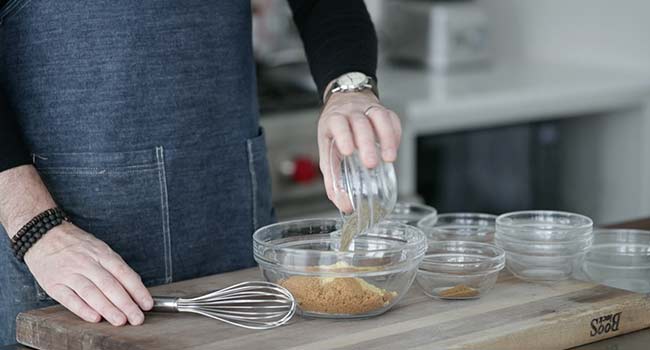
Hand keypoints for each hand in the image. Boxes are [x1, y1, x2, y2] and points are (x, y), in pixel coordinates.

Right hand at [24, 222, 153, 325]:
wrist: (43, 235)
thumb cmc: (77, 244)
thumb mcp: (99, 248)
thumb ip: (115, 266)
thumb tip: (135, 285)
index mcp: (102, 253)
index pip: (123, 273)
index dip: (137, 290)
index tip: (147, 304)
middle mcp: (87, 263)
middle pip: (109, 285)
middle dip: (126, 304)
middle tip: (137, 318)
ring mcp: (70, 273)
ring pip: (91, 293)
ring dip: (107, 309)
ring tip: (120, 320)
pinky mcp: (54, 283)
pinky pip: (69, 298)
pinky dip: (83, 309)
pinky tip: (94, 318)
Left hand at [318, 90, 401, 211]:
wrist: (344, 103)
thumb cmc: (335, 131)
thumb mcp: (327, 151)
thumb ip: (333, 178)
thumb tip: (343, 204)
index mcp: (333, 120)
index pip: (338, 124)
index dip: (343, 136)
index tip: (348, 151)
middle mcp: (350, 112)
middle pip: (360, 123)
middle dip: (367, 143)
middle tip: (371, 163)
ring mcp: (367, 110)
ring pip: (378, 117)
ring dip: (386, 138)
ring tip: (389, 159)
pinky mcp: (382, 110)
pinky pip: (392, 118)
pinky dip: (395, 134)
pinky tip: (394, 148)